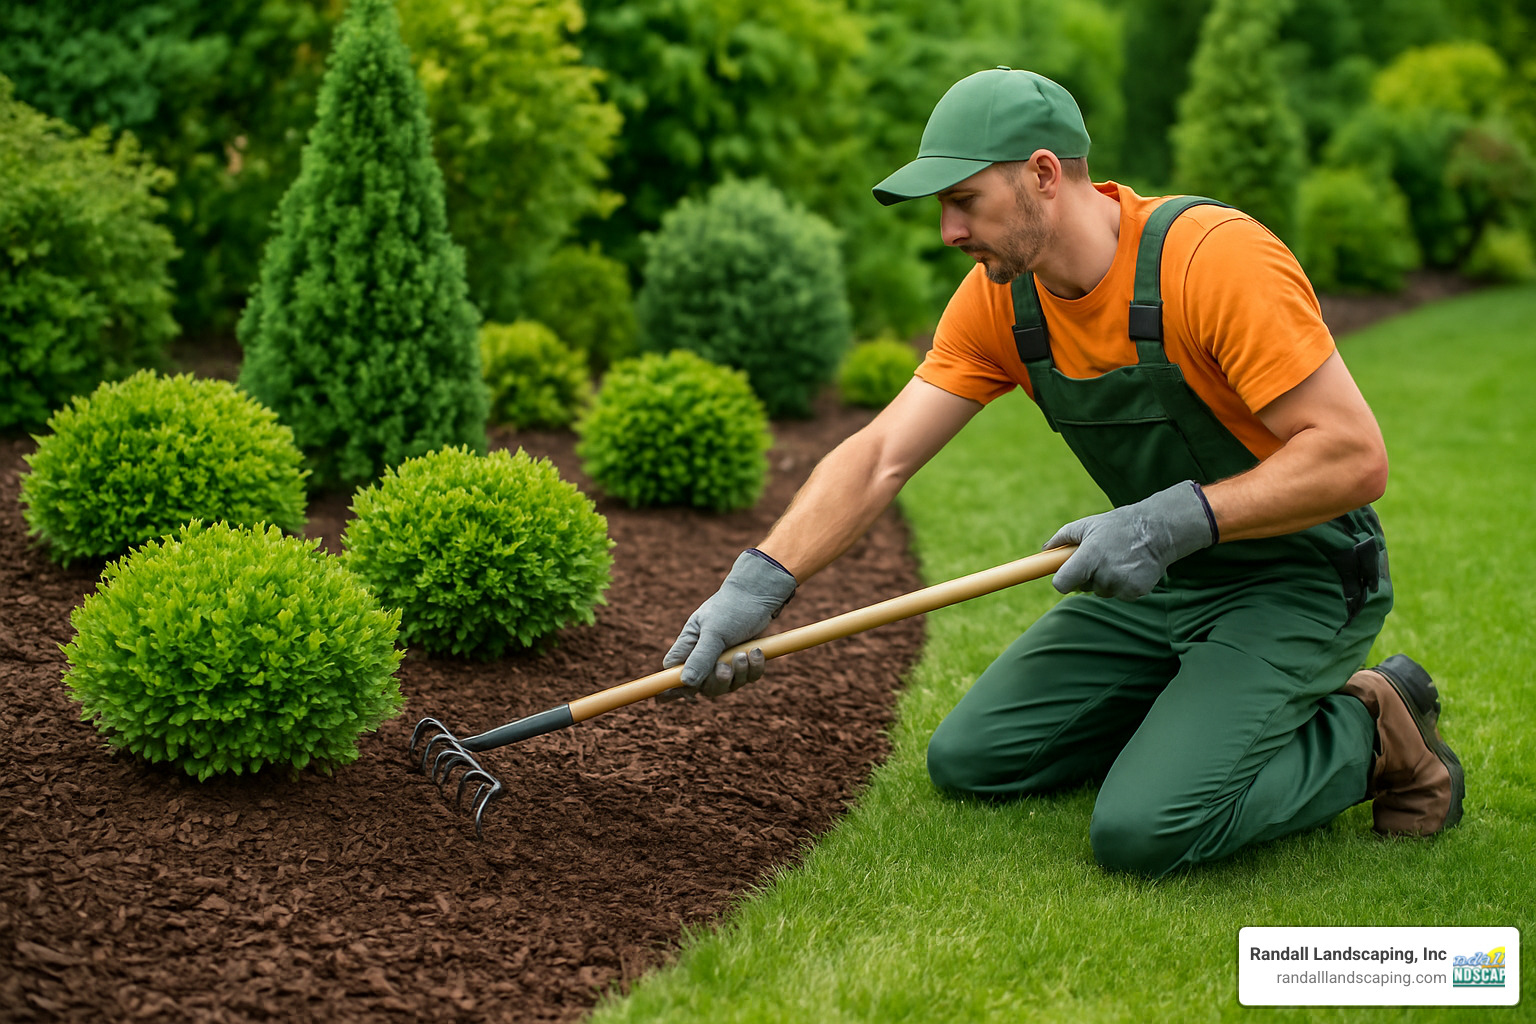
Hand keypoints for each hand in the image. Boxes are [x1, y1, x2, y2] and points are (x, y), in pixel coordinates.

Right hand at [661, 550, 797, 699]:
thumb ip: (701, 657)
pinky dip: (754, 669)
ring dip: (739, 673)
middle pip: (702, 687)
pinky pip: (747, 678)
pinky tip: (757, 652)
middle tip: (726, 665)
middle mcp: (703, 656)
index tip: (689, 693)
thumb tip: (686, 682)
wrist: (759, 595)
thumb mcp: (714, 632)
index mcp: (688, 645)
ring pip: (727, 685)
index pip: (673, 672)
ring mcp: (724, 660)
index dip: (676, 686)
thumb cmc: (731, 608)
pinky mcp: (743, 662)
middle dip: (717, 680)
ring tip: (745, 653)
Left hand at [1046, 481, 1216, 599]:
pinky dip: (1122, 585)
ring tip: (1118, 560)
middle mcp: (1104, 573)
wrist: (1158, 530)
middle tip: (1101, 557)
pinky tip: (1131, 568)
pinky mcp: (1135, 592)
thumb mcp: (1088, 524)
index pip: (1062, 584)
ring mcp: (1121, 584)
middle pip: (1082, 588)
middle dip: (1087, 575)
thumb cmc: (1118, 526)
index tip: (1065, 576)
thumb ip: (1063, 537)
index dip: (1062, 581)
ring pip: (1101, 591)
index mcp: (1089, 557)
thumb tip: (1045, 549)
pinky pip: (1119, 594)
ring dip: (1106, 580)